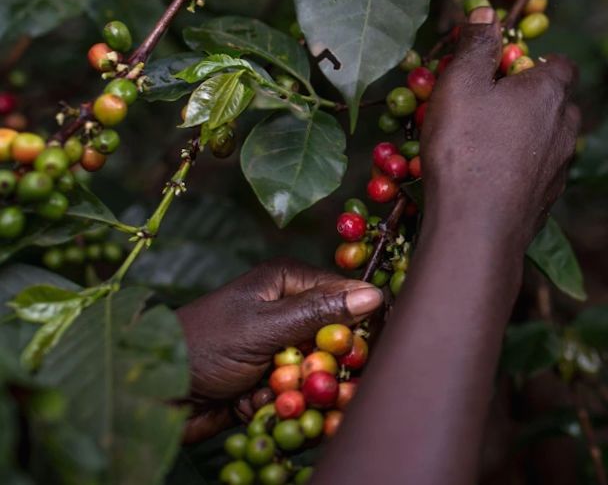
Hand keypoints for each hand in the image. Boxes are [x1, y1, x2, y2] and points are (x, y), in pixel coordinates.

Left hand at [176, 257, 382, 441]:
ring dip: (302, 391)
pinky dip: (283, 407)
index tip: (363, 348)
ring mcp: (279, 349)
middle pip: (336, 339)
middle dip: (327, 366)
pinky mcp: (269, 382)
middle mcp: (287, 312)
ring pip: (319, 372)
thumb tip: (374, 294)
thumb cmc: (203, 345)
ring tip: (270, 394)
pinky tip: (255, 406)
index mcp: (286, 283)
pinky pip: (297, 396)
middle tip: (310, 379)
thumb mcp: (264, 326)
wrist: (151, 393)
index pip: (345, 296)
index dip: (359, 322)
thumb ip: (319, 313)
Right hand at [422, 7, 580, 252]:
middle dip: (535, 98)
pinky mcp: (547, 201)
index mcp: (549, 93)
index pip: (563, 65)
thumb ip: (476, 46)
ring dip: (530, 134)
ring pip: (552, 140)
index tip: (510, 65)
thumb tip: (488, 12)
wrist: (476, 227)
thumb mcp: (461, 84)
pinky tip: (492, 175)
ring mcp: (559, 168)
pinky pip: (539, 172)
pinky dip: (522, 167)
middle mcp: (565, 129)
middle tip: (495, 102)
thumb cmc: (466, 146)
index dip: (540, 61)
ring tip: (490, 139)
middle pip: (560, 103)